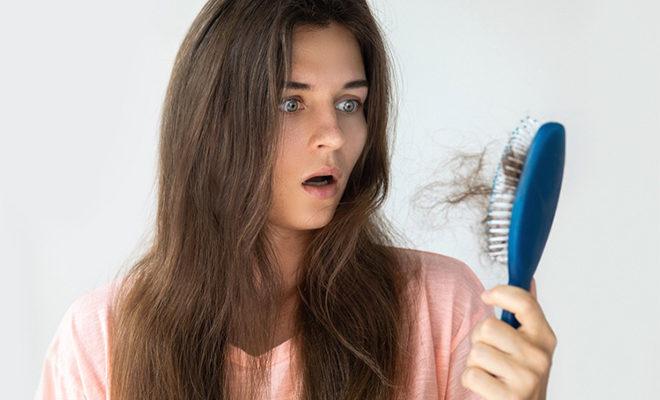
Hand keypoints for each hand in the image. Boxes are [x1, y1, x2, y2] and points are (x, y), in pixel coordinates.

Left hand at [461, 279, 556, 399]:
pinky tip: (487, 386)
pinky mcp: (510, 397)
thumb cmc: (521, 378)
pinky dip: (471, 381)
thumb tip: (530, 281)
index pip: (525, 302)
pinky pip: (471, 375)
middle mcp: (539, 357)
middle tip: (490, 353)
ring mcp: (526, 378)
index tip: (486, 296)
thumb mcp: (531, 346)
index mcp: (545, 338)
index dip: (501, 292)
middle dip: (479, 339)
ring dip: (474, 362)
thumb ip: (527, 316)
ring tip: (490, 372)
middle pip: (488, 326)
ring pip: (476, 351)